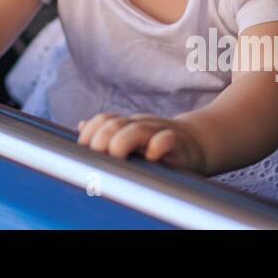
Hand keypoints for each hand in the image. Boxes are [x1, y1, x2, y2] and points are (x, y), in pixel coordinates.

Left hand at [77, 112, 207, 173]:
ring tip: (116, 155)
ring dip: (122, 141)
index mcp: (128, 125)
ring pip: (137, 129)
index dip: (90, 131)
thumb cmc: (159, 144)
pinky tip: (150, 157)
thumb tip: (80, 126)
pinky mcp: (178, 144)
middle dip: (102, 138)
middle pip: (116, 124)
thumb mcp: (133, 137)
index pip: (104, 119)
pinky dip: (157, 146)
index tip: (83, 149)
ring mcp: (159, 132)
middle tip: (98, 157)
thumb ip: (109, 133)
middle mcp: (141, 125)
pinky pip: (167, 139)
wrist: (198, 143)